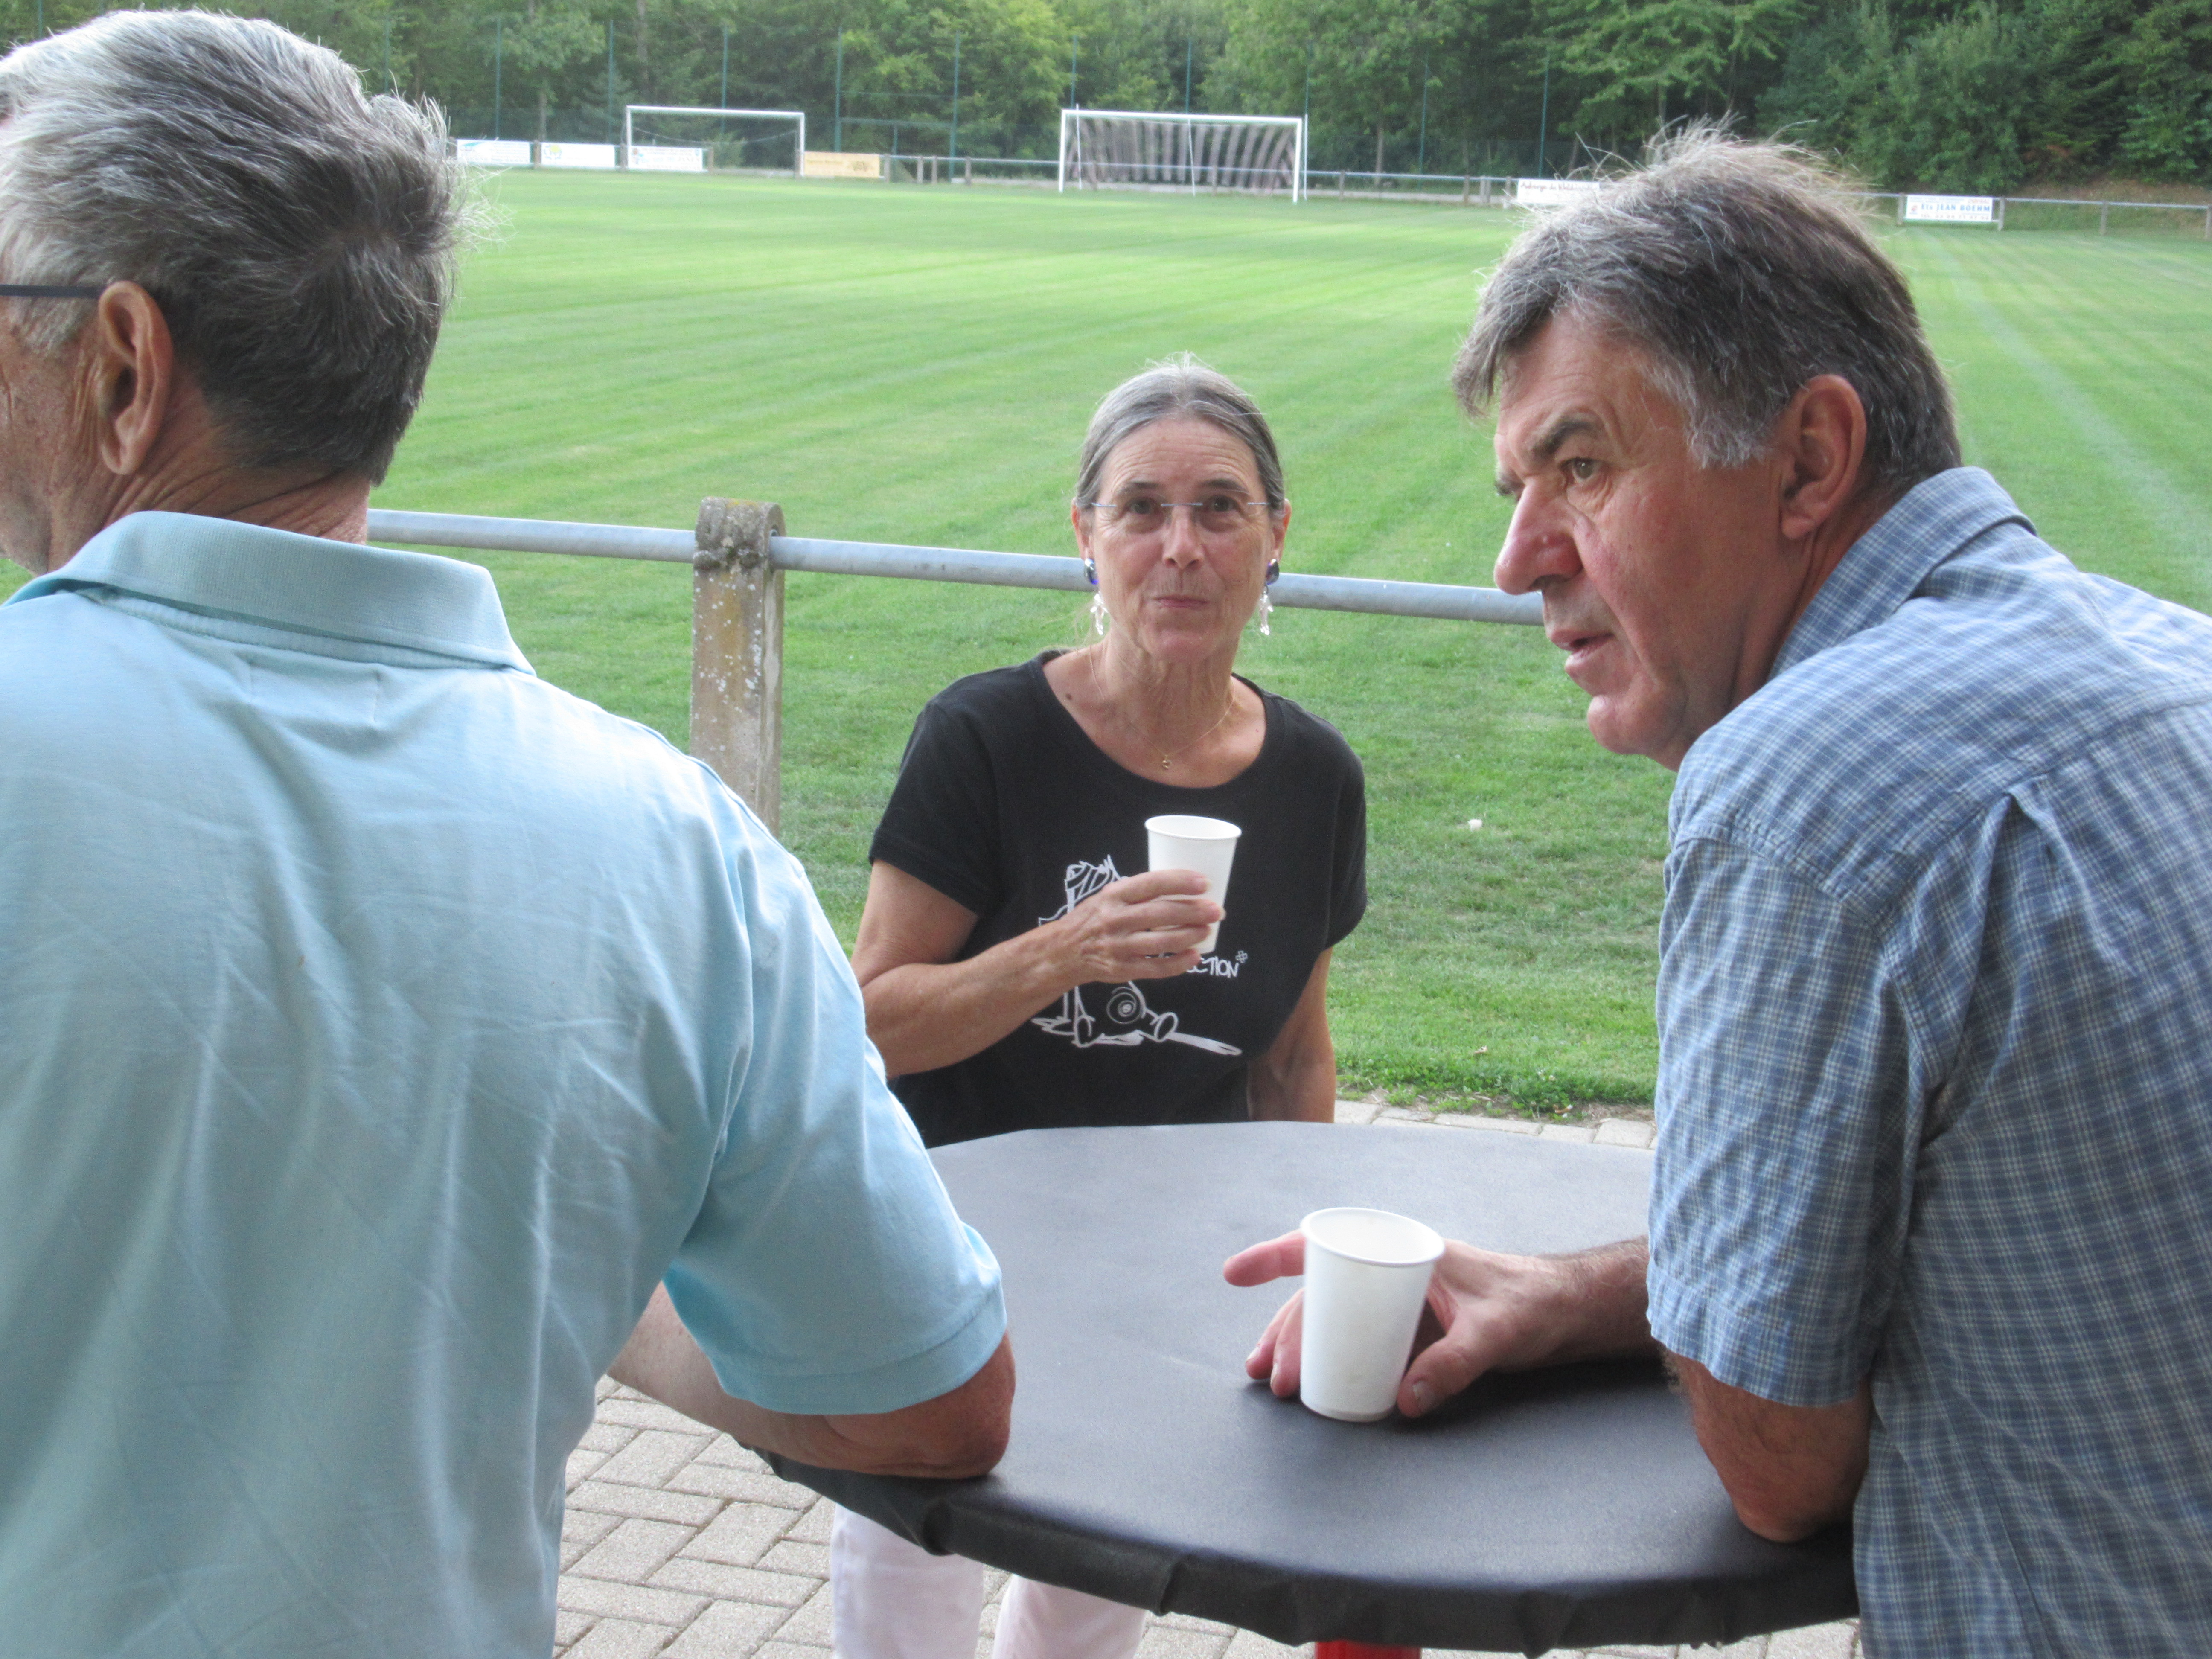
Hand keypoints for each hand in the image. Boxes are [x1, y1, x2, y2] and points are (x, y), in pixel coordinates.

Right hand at [1054, 868, 1220, 982]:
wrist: (1062, 951)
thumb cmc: (1093, 919)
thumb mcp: (1108, 897)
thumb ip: (1137, 893)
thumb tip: (1182, 889)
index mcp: (1113, 896)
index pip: (1150, 884)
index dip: (1179, 882)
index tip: (1204, 883)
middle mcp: (1115, 920)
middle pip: (1160, 914)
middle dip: (1193, 911)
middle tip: (1216, 910)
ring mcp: (1118, 947)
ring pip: (1161, 942)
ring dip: (1189, 936)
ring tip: (1206, 931)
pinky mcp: (1121, 969)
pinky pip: (1155, 968)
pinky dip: (1178, 964)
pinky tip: (1194, 957)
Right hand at [1222, 1232, 1652, 1417]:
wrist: (1567, 1311)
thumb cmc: (1534, 1303)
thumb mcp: (1495, 1332)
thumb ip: (1453, 1365)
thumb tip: (1404, 1401)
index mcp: (1404, 1251)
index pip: (1326, 1245)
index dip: (1274, 1257)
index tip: (1234, 1274)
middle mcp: (1392, 1272)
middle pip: (1321, 1295)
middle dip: (1286, 1332)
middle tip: (1269, 1374)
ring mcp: (1398, 1303)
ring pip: (1333, 1320)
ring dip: (1301, 1349)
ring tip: (1276, 1384)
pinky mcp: (1410, 1331)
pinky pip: (1358, 1342)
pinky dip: (1332, 1361)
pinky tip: (1313, 1386)